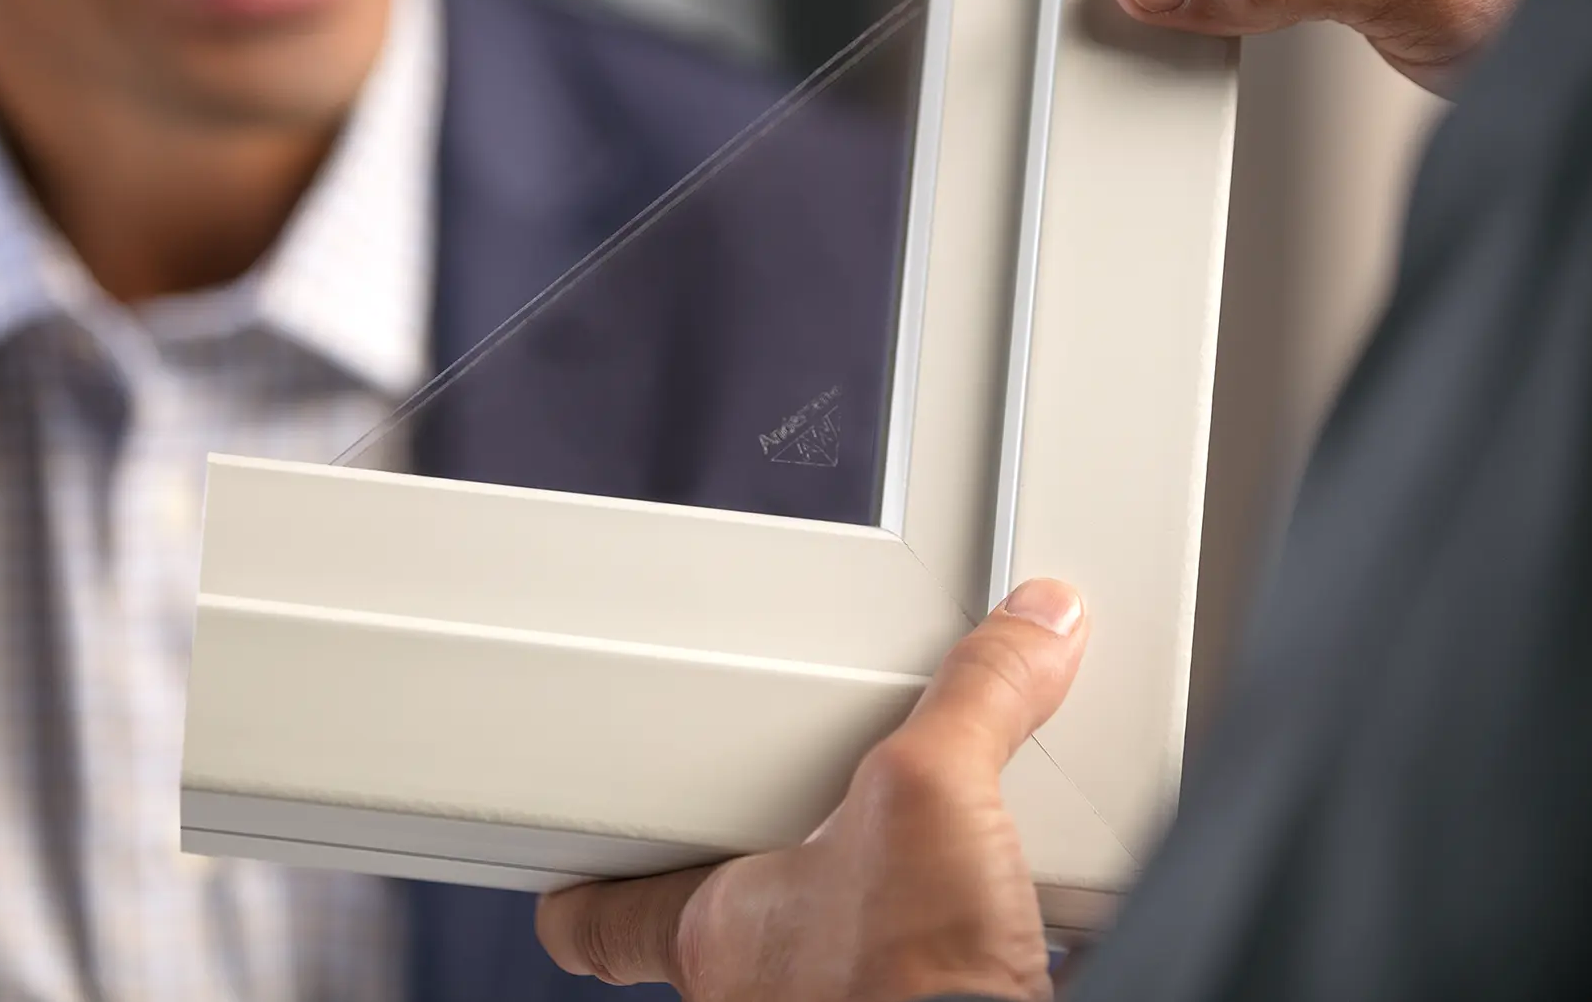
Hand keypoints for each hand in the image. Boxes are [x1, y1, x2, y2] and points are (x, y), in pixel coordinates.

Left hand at [535, 579, 1088, 1001]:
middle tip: (784, 845)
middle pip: (711, 938)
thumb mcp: (939, 793)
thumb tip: (1029, 626)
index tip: (562, 886)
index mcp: (721, 926)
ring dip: (841, 935)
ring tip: (905, 893)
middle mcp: (756, 995)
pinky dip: (921, 971)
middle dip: (752, 889)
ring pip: (800, 976)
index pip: (604, 918)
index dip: (582, 895)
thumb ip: (977, 698)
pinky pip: (890, 998)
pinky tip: (977, 947)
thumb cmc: (916, 977)